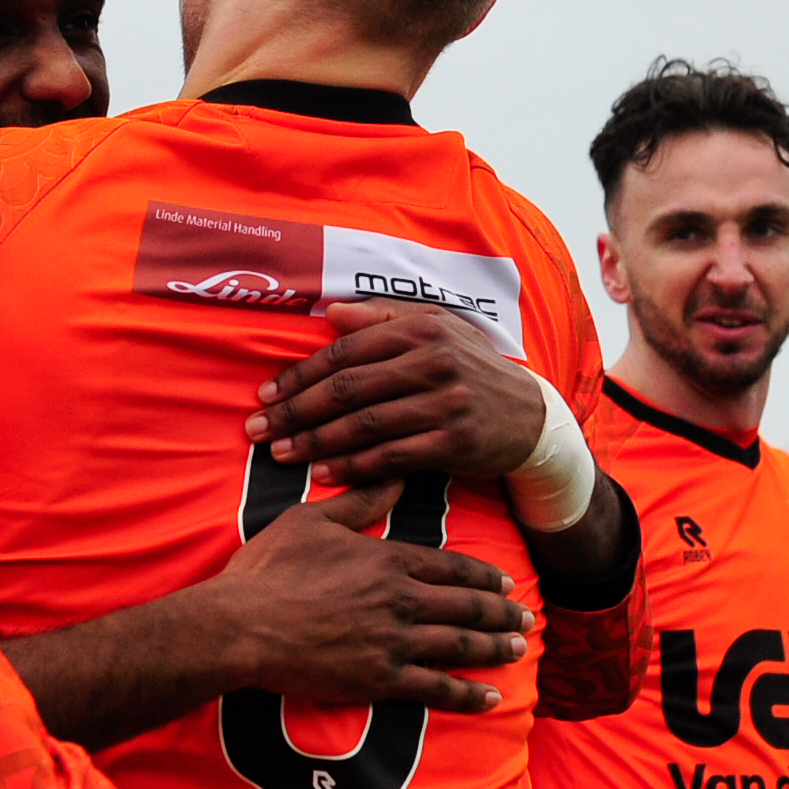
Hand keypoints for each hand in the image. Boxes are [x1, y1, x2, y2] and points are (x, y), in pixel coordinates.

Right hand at [200, 481, 533, 715]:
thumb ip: (359, 502)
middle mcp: (401, 599)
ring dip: (494, 649)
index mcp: (388, 559)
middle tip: (527, 619)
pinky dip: (467, 695)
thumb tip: (396, 480)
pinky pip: (435, 688)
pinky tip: (489, 698)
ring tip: (517, 650)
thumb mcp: (312, 520)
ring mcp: (393, 642)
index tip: (507, 584)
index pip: (451, 568)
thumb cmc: (269, 569)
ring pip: (459, 646)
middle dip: (501, 614)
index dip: (484, 578)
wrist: (241, 625)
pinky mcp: (379, 679)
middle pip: (466, 607)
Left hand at [252, 304, 546, 488]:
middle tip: (259, 429)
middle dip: (296, 411)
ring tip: (282, 454)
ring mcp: (445, 402)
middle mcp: (433, 361)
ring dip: (317, 442)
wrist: (530, 417)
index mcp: (421, 329)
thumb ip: (382, 319)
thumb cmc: (470, 370)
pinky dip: (353, 467)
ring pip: (365, 425)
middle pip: (348, 389)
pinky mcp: (453, 441)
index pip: (345, 351)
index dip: (300, 374)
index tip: (266, 395)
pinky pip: (391, 456)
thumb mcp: (436, 331)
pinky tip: (323, 474)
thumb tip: (329, 314)